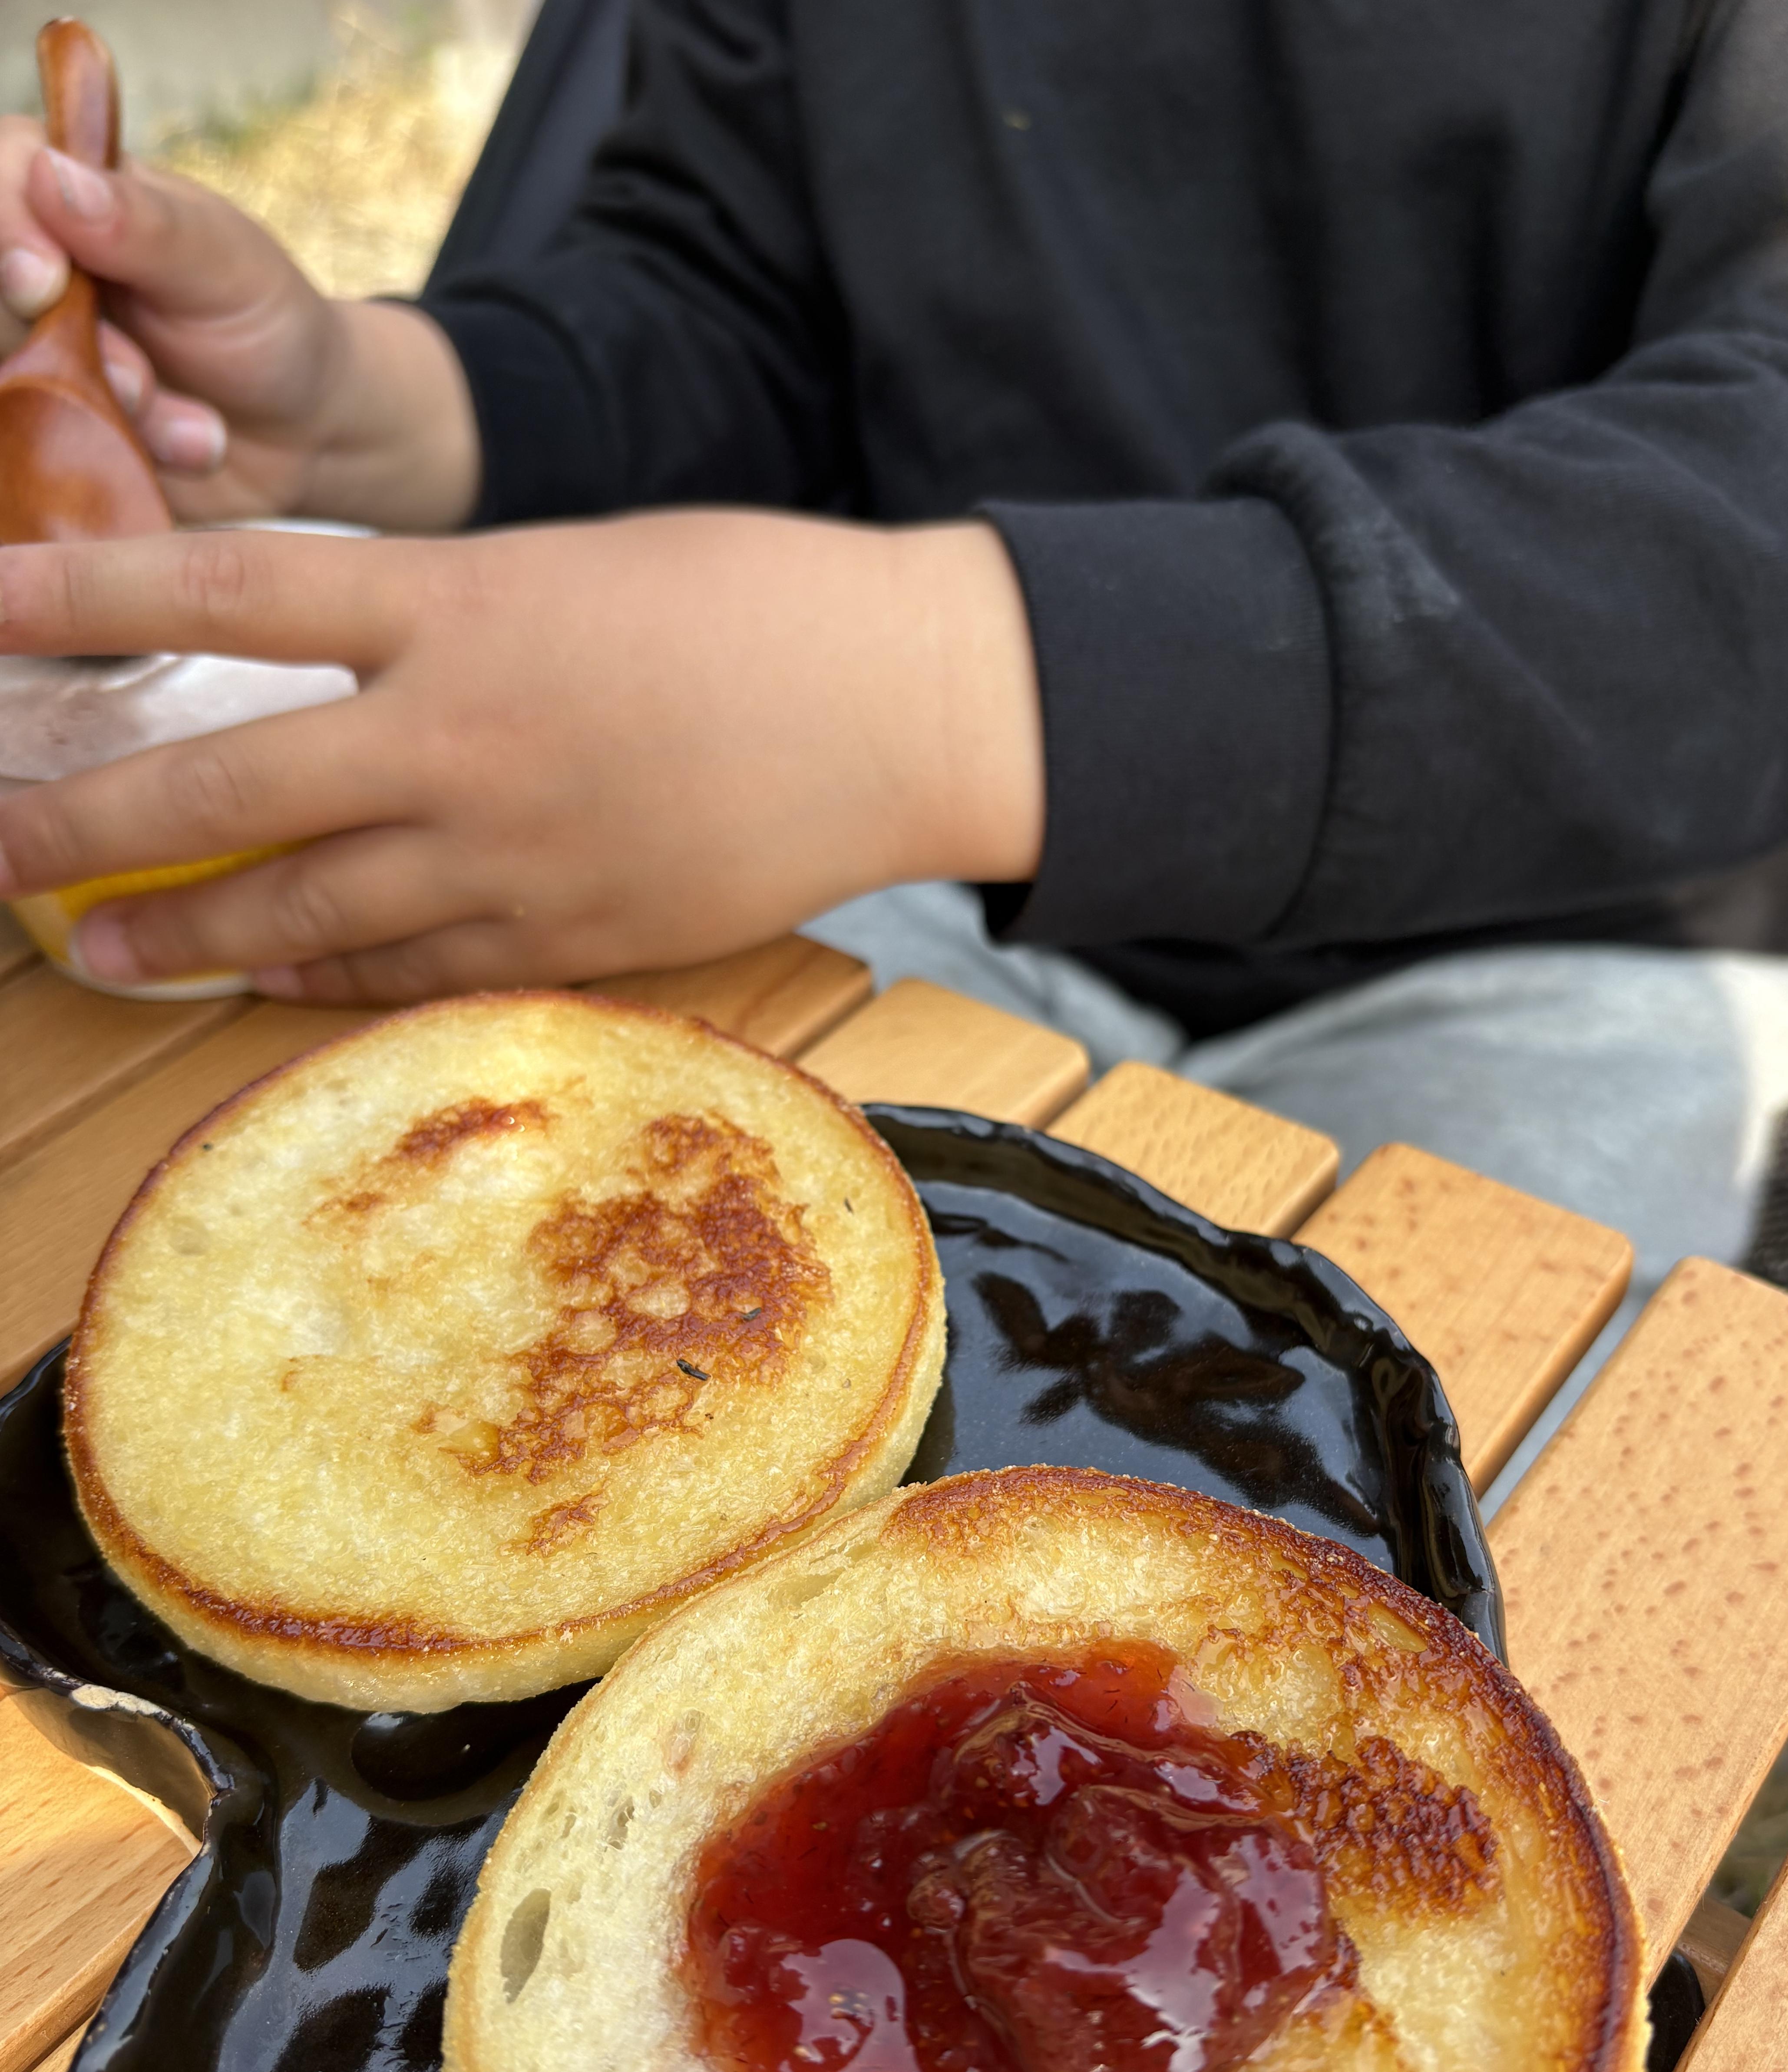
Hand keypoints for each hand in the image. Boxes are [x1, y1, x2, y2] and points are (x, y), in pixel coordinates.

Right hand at [0, 116, 477, 528]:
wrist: (300, 432)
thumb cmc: (259, 319)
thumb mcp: (222, 261)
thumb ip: (143, 222)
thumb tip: (49, 172)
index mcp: (63, 201)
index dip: (8, 232)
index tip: (44, 279)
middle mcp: (33, 279)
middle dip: (71, 351)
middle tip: (143, 383)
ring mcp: (35, 359)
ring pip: (20, 387)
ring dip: (113, 419)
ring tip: (197, 432)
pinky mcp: (52, 434)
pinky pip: (41, 453)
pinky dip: (116, 463)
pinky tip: (183, 456)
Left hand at [0, 513, 1043, 1001]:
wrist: (900, 708)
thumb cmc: (751, 607)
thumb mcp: (573, 569)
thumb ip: (448, 622)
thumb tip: (354, 674)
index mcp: (465, 606)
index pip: (228, 593)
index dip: (86, 595)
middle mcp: (463, 738)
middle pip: (232, 786)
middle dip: (88, 818)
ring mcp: (515, 854)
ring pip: (308, 909)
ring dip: (186, 933)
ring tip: (91, 948)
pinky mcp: (570, 939)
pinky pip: (416, 970)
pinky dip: (331, 978)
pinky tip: (267, 986)